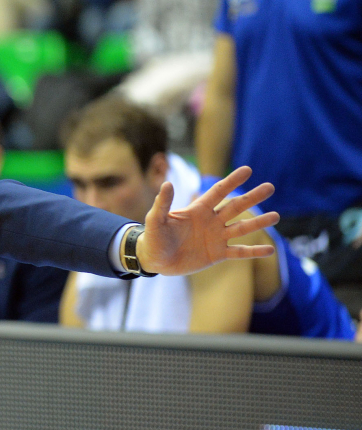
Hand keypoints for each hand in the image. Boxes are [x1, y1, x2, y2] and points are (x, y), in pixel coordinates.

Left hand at [134, 166, 279, 275]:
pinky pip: (239, 252)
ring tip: (276, 216)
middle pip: (235, 207)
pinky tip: (270, 250)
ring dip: (258, 223)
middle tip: (270, 187)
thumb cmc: (153, 238)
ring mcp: (216, 238)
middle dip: (252, 197)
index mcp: (198, 210)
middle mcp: (211, 221)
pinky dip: (253, 252)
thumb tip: (167, 183)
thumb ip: (162, 203)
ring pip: (241, 228)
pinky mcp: (217, 254)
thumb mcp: (155, 220)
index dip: (232, 181)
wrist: (154, 260)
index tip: (247, 170)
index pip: (218, 192)